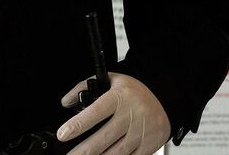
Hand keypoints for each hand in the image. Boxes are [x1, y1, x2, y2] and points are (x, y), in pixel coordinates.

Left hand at [54, 72, 169, 154]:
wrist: (165, 96)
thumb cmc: (134, 92)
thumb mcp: (111, 81)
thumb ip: (84, 87)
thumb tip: (66, 102)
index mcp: (120, 96)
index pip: (96, 111)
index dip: (78, 124)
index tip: (63, 133)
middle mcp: (132, 113)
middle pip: (104, 137)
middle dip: (84, 150)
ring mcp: (142, 130)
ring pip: (116, 152)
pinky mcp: (150, 144)